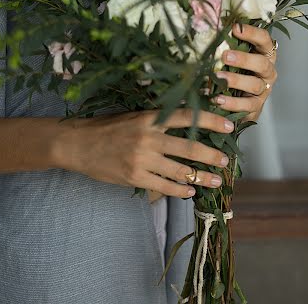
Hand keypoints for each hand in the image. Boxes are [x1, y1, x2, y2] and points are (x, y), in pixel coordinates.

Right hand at [56, 109, 234, 198]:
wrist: (78, 144)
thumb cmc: (109, 128)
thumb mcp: (135, 116)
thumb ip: (159, 119)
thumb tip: (188, 122)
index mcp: (150, 117)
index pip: (187, 116)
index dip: (211, 120)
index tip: (229, 126)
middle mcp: (149, 136)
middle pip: (190, 147)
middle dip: (212, 155)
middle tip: (226, 162)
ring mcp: (142, 158)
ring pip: (180, 170)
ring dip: (201, 177)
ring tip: (215, 181)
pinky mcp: (134, 177)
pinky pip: (164, 186)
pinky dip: (180, 190)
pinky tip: (190, 191)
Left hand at [211, 23, 277, 121]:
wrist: (240, 100)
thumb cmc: (234, 70)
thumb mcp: (232, 54)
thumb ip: (227, 43)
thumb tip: (209, 26)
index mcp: (264, 53)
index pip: (264, 39)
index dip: (252, 33)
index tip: (235, 28)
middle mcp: (268, 70)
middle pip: (262, 63)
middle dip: (244, 59)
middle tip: (225, 56)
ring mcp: (264, 89)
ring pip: (255, 84)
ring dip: (235, 80)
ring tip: (217, 78)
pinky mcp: (257, 105)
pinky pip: (247, 104)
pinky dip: (232, 102)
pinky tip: (218, 99)